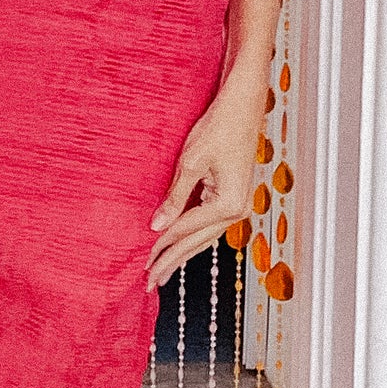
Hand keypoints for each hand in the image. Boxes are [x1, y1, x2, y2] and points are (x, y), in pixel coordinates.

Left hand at [145, 76, 265, 286]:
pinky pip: (209, 223)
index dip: (162, 248)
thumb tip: (157, 226)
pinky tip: (178, 245)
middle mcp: (238, 210)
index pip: (186, 231)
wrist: (243, 105)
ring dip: (182, 253)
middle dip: (172, 261)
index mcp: (229, 204)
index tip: (143, 265)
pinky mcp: (233, 196)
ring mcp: (238, 205)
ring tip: (162, 271)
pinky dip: (191, 236)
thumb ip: (174, 198)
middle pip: (197, 243)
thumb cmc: (219, 127)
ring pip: (204, 237)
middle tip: (150, 282)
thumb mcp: (190, 162)